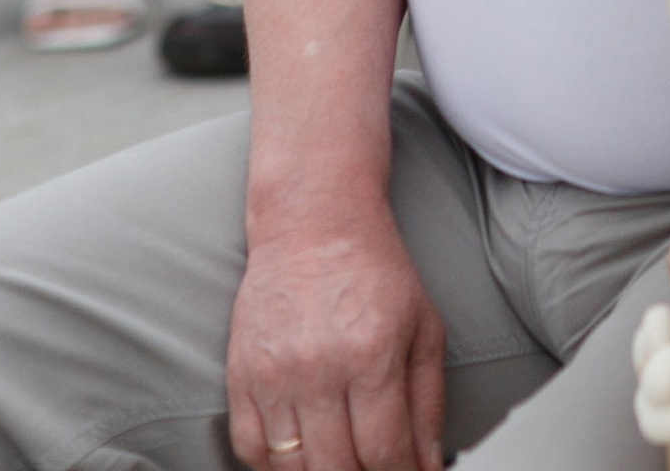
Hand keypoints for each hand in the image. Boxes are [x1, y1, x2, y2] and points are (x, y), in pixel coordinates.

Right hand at [226, 204, 446, 470]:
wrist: (313, 223)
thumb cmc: (375, 271)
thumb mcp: (424, 326)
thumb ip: (429, 403)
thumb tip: (429, 466)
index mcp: (372, 354)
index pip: (384, 452)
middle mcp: (319, 367)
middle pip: (337, 469)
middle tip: (375, 467)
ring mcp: (274, 374)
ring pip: (292, 467)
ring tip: (341, 458)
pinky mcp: (240, 375)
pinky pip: (250, 449)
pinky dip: (274, 465)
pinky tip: (300, 454)